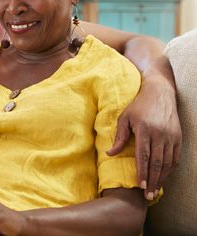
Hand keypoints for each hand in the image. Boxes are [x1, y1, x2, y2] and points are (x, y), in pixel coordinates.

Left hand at [106, 74, 180, 199]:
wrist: (160, 93)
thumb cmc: (138, 106)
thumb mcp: (124, 118)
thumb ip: (119, 136)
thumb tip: (110, 154)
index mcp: (145, 129)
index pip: (143, 155)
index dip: (142, 171)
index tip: (140, 185)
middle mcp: (160, 134)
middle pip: (157, 162)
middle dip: (153, 180)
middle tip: (148, 195)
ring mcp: (171, 136)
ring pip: (167, 162)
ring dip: (162, 178)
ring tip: (155, 190)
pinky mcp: (178, 137)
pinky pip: (175, 157)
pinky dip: (170, 169)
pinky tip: (164, 178)